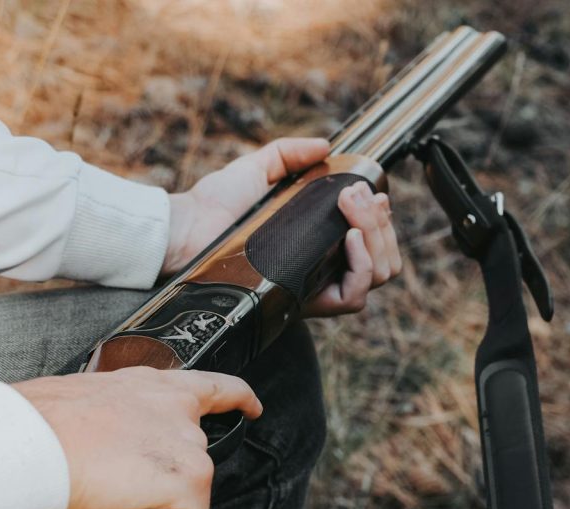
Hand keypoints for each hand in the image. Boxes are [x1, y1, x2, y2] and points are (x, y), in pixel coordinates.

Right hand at [11, 368, 262, 508]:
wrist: (31, 442)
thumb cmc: (33, 422)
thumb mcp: (73, 399)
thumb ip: (91, 410)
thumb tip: (75, 434)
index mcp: (149, 385)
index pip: (211, 385)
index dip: (237, 397)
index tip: (251, 406)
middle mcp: (177, 410)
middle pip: (193, 452)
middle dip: (170, 474)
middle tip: (130, 490)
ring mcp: (187, 444)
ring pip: (192, 486)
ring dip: (167, 502)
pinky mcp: (187, 478)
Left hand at [165, 138, 401, 316]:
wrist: (187, 228)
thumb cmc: (214, 205)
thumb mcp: (257, 169)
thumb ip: (289, 153)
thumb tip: (326, 145)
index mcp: (315, 246)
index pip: (371, 246)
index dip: (381, 222)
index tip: (373, 193)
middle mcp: (319, 271)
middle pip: (382, 262)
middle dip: (382, 224)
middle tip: (359, 196)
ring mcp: (313, 289)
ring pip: (375, 276)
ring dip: (376, 236)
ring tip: (353, 208)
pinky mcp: (301, 301)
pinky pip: (352, 297)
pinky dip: (362, 264)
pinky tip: (349, 235)